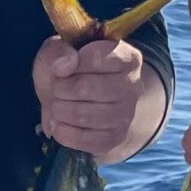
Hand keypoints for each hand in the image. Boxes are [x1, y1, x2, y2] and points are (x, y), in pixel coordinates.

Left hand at [33, 34, 151, 158]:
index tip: (61, 70)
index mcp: (127, 57)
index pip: (97, 57)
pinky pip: (86, 140)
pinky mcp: (116, 138)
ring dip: (59, 110)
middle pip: (86, 88)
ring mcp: (127, 114)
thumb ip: (58, 53)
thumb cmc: (69, 70)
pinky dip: (63, 132)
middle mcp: (133, 86)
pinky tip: (57, 124)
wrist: (77, 100)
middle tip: (56, 90)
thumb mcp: (59, 51)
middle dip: (60, 89)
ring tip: (56, 106)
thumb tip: (64, 67)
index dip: (72, 64)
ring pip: (84, 115)